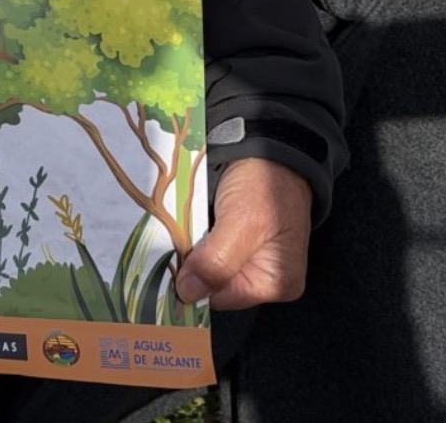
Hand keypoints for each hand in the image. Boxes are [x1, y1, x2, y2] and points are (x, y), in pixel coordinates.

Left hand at [177, 157, 313, 308]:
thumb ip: (217, 262)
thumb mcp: (242, 223)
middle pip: (213, 285)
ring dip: (190, 252)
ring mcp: (251, 261)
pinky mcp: (239, 244)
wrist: (271, 146)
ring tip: (176, 232)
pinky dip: (195, 241)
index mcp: (276, 284)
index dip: (193, 282)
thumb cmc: (265, 185)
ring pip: (207, 268)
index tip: (169, 261)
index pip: (220, 299)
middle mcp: (265, 280)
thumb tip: (187, 294)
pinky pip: (210, 252)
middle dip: (191, 265)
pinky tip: (185, 227)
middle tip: (171, 241)